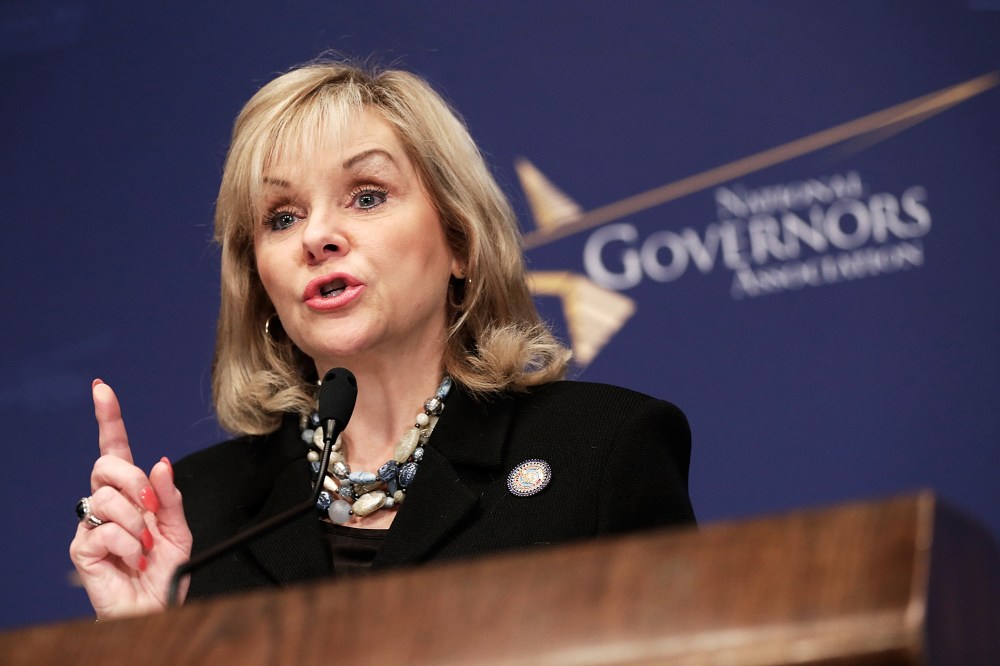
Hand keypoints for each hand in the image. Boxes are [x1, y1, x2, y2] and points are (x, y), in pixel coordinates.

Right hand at [69, 380, 192, 617]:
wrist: (154, 606)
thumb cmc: (165, 569)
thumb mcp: (179, 528)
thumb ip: (171, 496)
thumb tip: (160, 464)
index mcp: (131, 492)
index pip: (115, 448)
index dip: (108, 418)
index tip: (101, 388)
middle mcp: (107, 502)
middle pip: (106, 465)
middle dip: (134, 481)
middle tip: (150, 510)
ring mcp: (91, 524)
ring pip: (107, 498)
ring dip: (137, 524)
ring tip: (145, 547)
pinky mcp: (82, 548)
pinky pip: (105, 531)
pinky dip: (129, 546)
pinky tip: (133, 560)